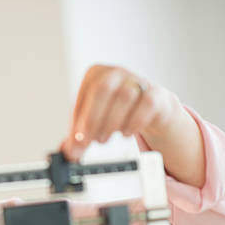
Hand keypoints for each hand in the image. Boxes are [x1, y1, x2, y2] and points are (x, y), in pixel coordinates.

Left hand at [61, 64, 181, 160]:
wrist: (149, 106)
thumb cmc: (114, 109)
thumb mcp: (93, 118)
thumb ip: (79, 135)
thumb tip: (69, 152)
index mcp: (95, 74)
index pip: (83, 96)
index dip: (78, 120)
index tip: (77, 140)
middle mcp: (115, 73)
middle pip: (102, 90)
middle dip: (93, 119)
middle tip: (90, 141)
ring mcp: (137, 80)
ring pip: (124, 97)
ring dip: (112, 123)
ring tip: (104, 139)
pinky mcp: (155, 93)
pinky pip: (146, 105)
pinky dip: (134, 122)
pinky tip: (125, 133)